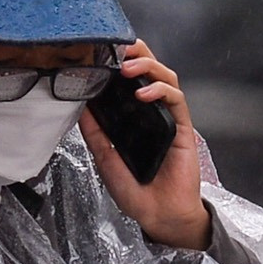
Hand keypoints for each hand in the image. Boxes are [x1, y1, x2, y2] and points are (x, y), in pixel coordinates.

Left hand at [80, 40, 209, 249]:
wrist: (158, 215)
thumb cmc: (136, 191)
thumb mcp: (105, 159)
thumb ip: (95, 133)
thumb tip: (79, 107)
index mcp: (134, 116)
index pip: (131, 79)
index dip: (122, 61)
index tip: (103, 51)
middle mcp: (153, 112)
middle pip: (151, 70)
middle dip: (137, 53)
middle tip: (119, 49)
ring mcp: (169, 118)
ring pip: (166, 77)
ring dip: (148, 67)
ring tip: (127, 69)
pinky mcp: (183, 127)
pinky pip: (176, 100)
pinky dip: (160, 91)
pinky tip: (144, 93)